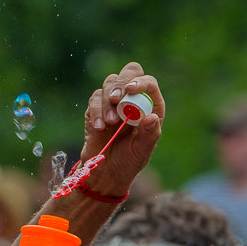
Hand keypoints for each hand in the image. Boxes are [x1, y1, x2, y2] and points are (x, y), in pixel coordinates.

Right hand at [80, 62, 164, 193]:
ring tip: (109, 124)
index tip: (130, 91)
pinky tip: (99, 127)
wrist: (106, 172)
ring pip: (109, 84)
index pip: (149, 83)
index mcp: (150, 106)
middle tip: (116, 98)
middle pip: (129, 72)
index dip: (141, 82)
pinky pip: (94, 99)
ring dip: (107, 102)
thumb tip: (152, 117)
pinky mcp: (95, 109)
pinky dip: (95, 111)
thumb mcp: (142, 151)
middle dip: (121, 82)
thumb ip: (149, 134)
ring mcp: (113, 102)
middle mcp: (133, 99)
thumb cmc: (128, 161)